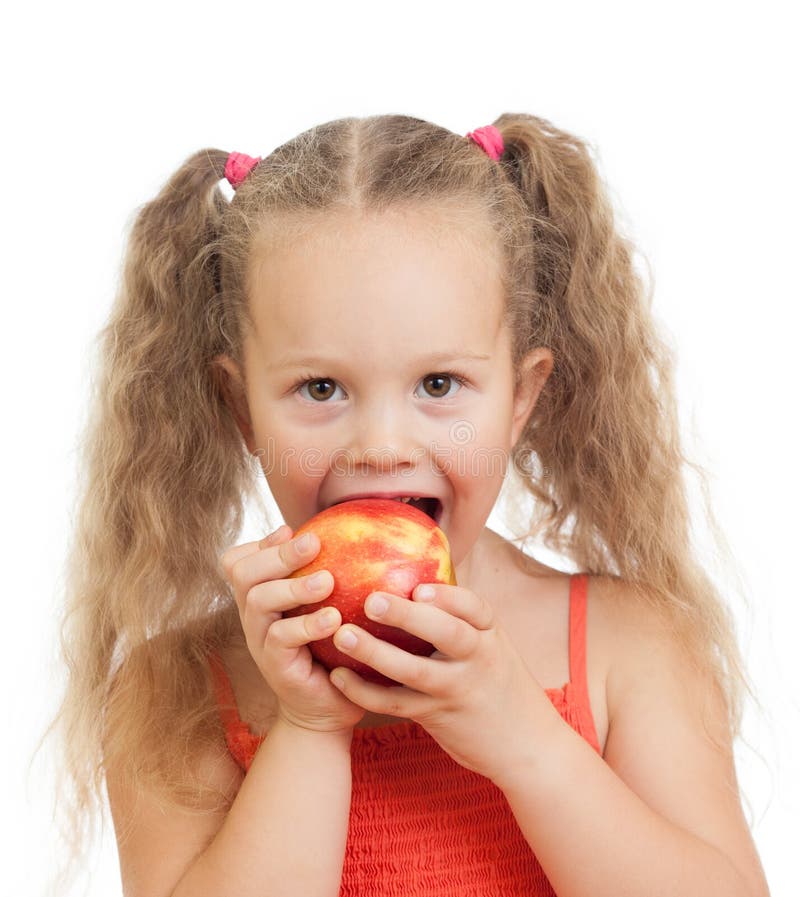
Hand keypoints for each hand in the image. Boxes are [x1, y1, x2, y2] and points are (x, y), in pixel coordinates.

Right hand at [220, 526, 365, 734]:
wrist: (327, 710)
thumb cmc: (331, 650)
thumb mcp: (325, 607)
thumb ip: (324, 575)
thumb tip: (345, 537)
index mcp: (261, 597)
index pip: (238, 561)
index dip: (260, 543)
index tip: (291, 530)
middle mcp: (254, 616)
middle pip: (243, 573)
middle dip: (278, 553)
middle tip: (313, 542)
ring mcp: (260, 641)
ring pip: (258, 601)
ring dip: (293, 586)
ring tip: (327, 581)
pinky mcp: (275, 666)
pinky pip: (280, 638)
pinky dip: (307, 624)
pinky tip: (333, 619)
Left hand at [328, 584, 557, 782]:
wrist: (528, 748)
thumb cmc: (500, 685)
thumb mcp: (493, 647)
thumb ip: (462, 621)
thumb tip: (414, 580)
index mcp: (491, 634)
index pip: (475, 608)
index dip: (447, 596)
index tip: (418, 587)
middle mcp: (478, 659)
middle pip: (446, 634)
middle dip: (409, 616)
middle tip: (371, 600)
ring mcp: (457, 690)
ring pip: (415, 672)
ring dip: (376, 653)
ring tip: (344, 635)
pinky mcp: (437, 717)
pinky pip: (396, 703)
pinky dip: (365, 691)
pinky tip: (339, 677)